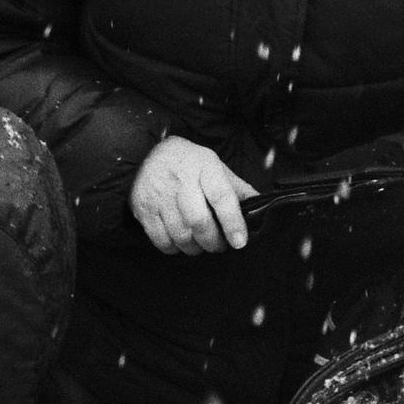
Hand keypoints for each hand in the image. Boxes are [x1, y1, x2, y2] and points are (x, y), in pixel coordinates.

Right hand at [130, 136, 259, 253]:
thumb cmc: (189, 163)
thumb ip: (237, 188)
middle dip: (213, 241)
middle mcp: (181, 180)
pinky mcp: (143, 209)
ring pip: (180, 235)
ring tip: (202, 245)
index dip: (233, 222)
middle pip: (199, 221)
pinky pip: (161, 240)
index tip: (240, 242)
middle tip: (220, 245)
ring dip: (195, 248)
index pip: (221, 196)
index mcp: (204, 166)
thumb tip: (260, 207)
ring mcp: (160, 195)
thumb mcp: (215, 166)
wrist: (147, 154)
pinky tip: (181, 243)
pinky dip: (174, 248)